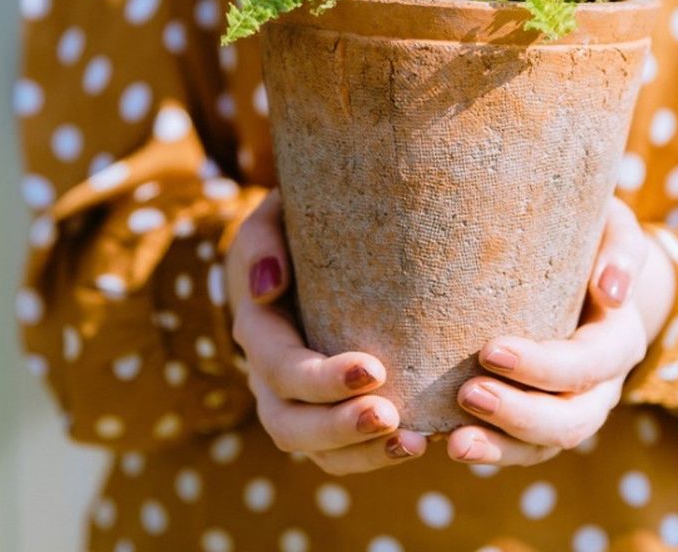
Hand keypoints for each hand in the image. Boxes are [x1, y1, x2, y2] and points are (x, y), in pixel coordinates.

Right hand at [226, 189, 427, 473]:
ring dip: (364, 454)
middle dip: (340, 427)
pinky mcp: (327, 415)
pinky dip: (375, 457)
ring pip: (317, 451)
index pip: (282, 368)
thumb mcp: (271, 220)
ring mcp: (297, 404)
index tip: (375, 369)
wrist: (305, 255)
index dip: (322, 379)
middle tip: (391, 416)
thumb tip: (269, 284)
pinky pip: (343, 455)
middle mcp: (270, 378)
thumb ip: (264, 240)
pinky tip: (418, 444)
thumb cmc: (295, 231)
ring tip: (415, 443)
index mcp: (258, 330)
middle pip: (290, 425)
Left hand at [448, 197, 675, 465]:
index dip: (543, 367)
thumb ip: (621, 250)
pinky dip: (488, 452)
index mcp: (618, 340)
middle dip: (518, 414)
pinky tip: (446, 444)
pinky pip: (519, 449)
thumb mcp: (613, 228)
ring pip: (543, 446)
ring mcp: (572, 408)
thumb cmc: (590, 236)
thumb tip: (612, 291)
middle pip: (571, 420)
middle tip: (467, 395)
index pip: (587, 364)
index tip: (489, 349)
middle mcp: (601, 385)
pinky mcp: (540, 419)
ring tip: (452, 442)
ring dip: (500, 448)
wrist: (582, 266)